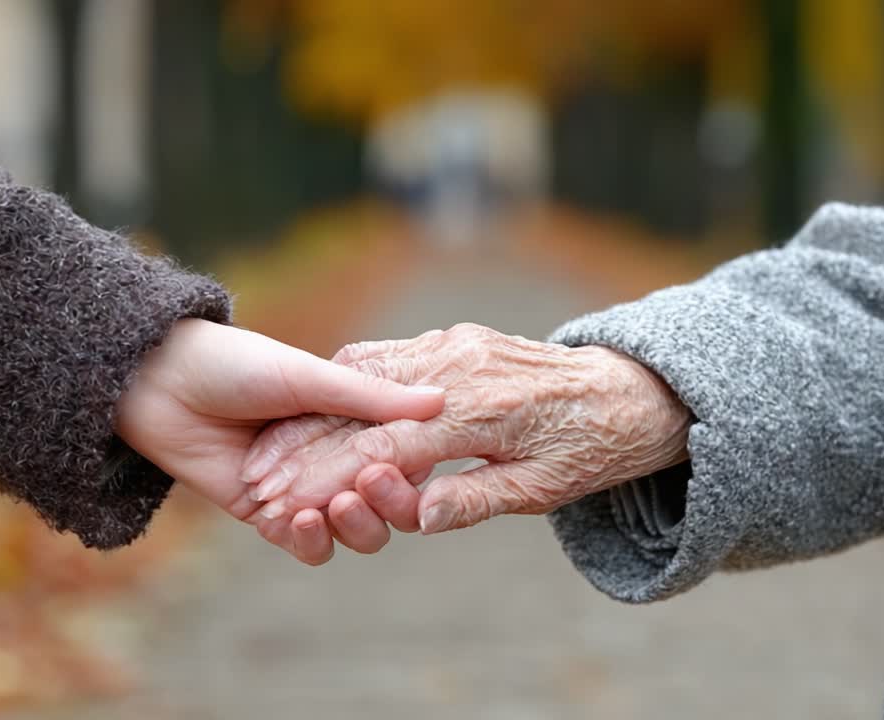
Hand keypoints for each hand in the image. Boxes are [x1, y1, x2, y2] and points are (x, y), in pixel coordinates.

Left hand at [112, 319, 444, 557]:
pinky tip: (299, 520)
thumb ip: (371, 397)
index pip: (403, 457)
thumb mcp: (310, 376)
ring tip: (332, 507)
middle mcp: (333, 458)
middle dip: (386, 504)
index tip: (402, 462)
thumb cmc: (235, 364)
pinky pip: (303, 544)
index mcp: (352, 420)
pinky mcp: (266, 515)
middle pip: (386, 503)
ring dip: (352, 525)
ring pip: (350, 530)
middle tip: (368, 488)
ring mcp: (301, 490)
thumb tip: (442, 399)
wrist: (157, 384)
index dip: (410, 468)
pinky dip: (309, 539)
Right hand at [245, 323, 690, 560]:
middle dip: (305, 450)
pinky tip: (316, 404)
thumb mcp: (541, 488)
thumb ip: (475, 497)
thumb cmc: (588, 448)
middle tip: (256, 483)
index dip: (330, 482)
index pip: (384, 453)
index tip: (286, 507)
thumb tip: (416, 519)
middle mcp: (457, 370)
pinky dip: (349, 381)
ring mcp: (453, 346)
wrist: (627, 389)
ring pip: (365, 376)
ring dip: (317, 413)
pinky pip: (388, 356)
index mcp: (478, 413)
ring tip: (271, 448)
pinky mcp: (454, 338)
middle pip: (361, 413)